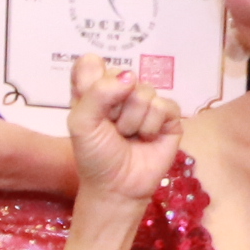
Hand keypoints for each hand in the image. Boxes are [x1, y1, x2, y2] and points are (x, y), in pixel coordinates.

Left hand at [64, 55, 184, 208]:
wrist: (117, 187)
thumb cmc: (95, 156)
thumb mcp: (81, 124)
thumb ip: (96, 93)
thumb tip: (128, 77)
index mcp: (95, 88)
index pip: (91, 62)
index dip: (92, 81)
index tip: (91, 106)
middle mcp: (121, 90)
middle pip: (122, 75)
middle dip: (114, 107)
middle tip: (111, 127)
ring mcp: (146, 101)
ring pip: (144, 92)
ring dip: (132, 121)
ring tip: (128, 136)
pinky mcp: (169, 115)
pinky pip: (163, 106)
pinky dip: (151, 127)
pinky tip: (146, 138)